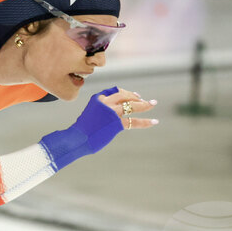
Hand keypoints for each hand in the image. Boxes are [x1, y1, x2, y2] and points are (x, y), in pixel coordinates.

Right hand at [39, 86, 157, 170]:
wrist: (76, 138)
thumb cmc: (80, 131)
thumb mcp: (89, 116)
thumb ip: (100, 113)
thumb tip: (109, 119)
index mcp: (98, 98)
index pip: (116, 91)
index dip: (127, 93)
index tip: (135, 95)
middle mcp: (106, 103)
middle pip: (125, 96)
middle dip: (136, 98)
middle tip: (146, 100)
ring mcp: (112, 112)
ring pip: (132, 106)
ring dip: (144, 105)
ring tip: (153, 103)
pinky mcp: (116, 123)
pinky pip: (134, 121)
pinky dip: (145, 122)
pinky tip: (154, 121)